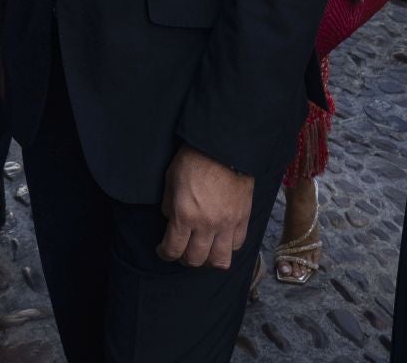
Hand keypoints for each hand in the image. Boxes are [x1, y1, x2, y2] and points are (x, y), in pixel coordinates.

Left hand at [157, 145, 253, 269]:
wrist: (225, 146)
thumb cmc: (194, 159)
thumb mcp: (171, 179)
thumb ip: (169, 205)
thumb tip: (171, 220)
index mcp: (185, 215)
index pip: (173, 249)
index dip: (164, 254)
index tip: (163, 250)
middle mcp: (206, 225)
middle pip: (195, 260)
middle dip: (184, 259)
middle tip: (181, 250)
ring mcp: (227, 224)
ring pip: (219, 261)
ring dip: (207, 260)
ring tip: (203, 251)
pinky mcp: (243, 219)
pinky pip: (236, 245)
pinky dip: (227, 247)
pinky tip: (220, 240)